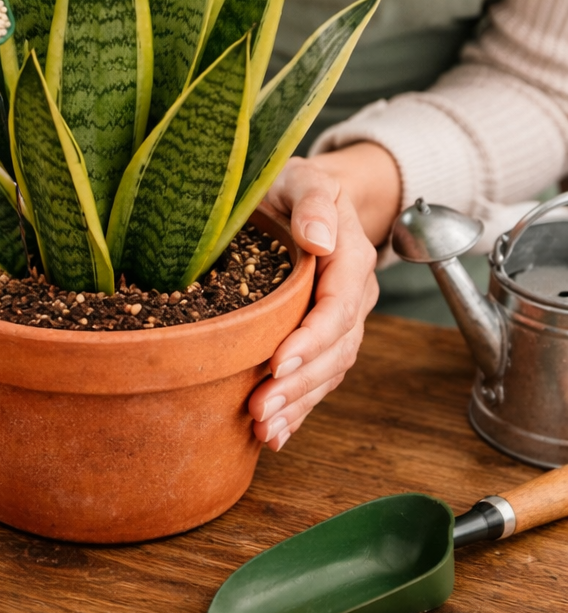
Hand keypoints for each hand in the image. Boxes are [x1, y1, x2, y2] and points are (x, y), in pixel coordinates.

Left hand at [247, 144, 400, 450]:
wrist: (309, 197)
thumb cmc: (297, 185)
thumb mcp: (304, 179)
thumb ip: (313, 203)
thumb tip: (319, 238)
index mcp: (350, 257)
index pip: (338, 305)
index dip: (311, 338)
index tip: (277, 362)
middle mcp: (353, 294)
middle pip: (335, 349)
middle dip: (299, 384)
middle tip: (261, 409)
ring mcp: (343, 319)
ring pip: (330, 371)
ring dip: (299, 404)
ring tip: (264, 429)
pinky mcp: (325, 336)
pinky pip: (320, 377)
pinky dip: (301, 408)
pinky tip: (276, 433)